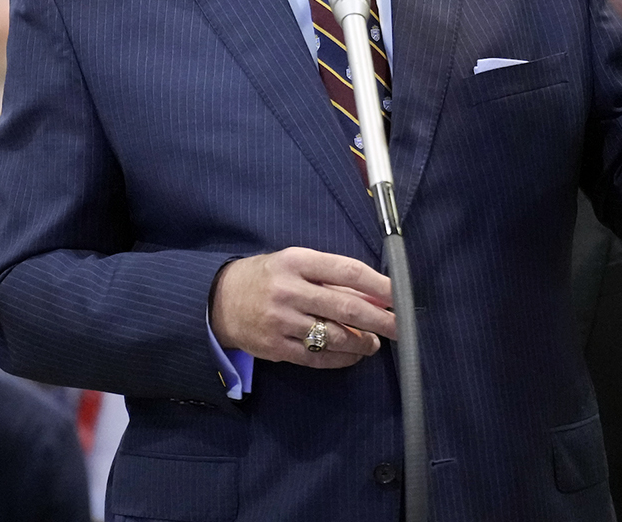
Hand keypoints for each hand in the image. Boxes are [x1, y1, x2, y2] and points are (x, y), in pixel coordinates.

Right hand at [209, 247, 395, 368]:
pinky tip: (353, 355)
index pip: (347, 271)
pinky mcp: (276, 348)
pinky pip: (317, 357)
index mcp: (297, 262)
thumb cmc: (269, 277)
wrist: (220, 300)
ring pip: (334, 336)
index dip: (378, 284)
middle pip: (345, 306)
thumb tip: (378, 296)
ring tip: (374, 343)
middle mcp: (289, 290)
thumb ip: (335, 278)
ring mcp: (281, 321)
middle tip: (401, 326)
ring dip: (362, 342)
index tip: (399, 294)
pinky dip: (341, 358)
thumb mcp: (298, 264)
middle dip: (380, 319)